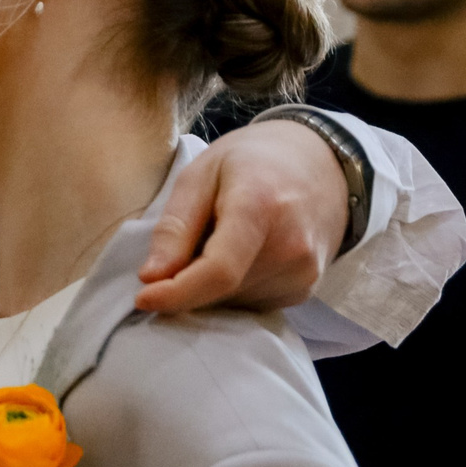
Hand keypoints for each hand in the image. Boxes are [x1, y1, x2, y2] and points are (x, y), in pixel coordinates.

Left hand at [135, 119, 345, 314]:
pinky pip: (250, 304)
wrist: (321, 163)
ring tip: (220, 241)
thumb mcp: (200, 174)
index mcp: (260, 208)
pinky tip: (240, 256)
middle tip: (185, 246)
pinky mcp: (306, 290)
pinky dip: (231, 290)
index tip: (143, 298)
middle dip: (187, 283)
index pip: (218, 271)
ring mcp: (304, 272)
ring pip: (231, 302)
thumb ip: (175, 226)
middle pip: (219, 290)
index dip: (176, 293)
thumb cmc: (252, 162)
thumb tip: (150, 276)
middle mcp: (291, 247)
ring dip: (209, 286)